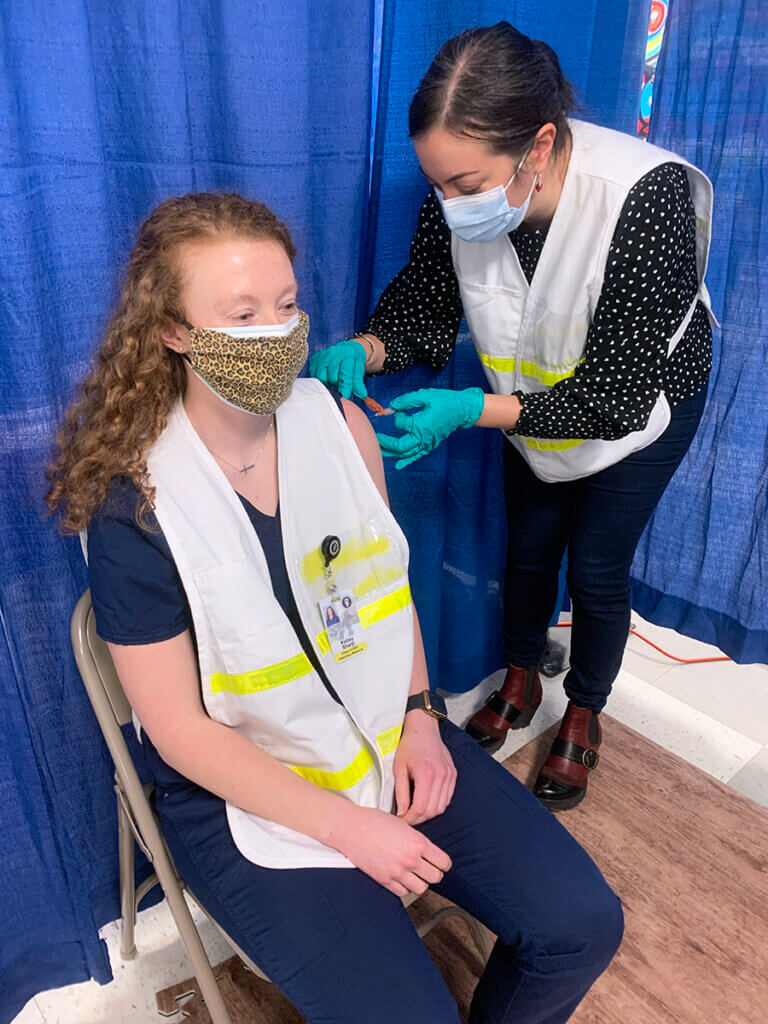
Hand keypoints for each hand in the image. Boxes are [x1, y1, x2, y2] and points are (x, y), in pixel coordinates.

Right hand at [308, 339, 367, 398]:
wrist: (345, 349)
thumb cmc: (352, 361)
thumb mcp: (359, 370)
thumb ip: (359, 383)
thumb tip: (362, 395)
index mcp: (347, 354)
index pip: (345, 373)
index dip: (345, 386)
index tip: (345, 395)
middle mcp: (333, 353)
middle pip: (332, 377)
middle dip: (337, 385)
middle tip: (340, 385)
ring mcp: (322, 356)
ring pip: (321, 378)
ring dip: (328, 383)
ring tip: (334, 381)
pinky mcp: (314, 359)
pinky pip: (314, 376)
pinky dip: (321, 380)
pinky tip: (327, 378)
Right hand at [336, 805, 451, 897]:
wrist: (351, 828)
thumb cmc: (374, 821)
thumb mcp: (403, 824)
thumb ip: (417, 839)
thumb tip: (427, 851)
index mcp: (418, 842)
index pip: (444, 862)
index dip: (444, 863)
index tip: (442, 864)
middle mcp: (410, 859)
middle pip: (436, 877)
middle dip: (434, 873)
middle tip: (429, 869)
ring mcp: (398, 872)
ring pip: (421, 888)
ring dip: (420, 882)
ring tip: (415, 875)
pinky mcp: (385, 880)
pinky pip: (403, 892)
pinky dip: (404, 887)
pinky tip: (401, 878)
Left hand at [376, 387, 484, 467]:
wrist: (463, 410)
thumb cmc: (445, 401)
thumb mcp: (424, 396)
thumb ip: (406, 400)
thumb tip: (391, 406)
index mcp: (420, 425)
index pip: (400, 423)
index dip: (397, 414)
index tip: (399, 407)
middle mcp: (423, 438)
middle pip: (399, 446)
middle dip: (384, 444)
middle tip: (372, 440)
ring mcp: (427, 444)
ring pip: (406, 453)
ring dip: (391, 454)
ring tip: (377, 453)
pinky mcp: (430, 445)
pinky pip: (416, 456)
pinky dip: (407, 461)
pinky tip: (398, 465)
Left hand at [394, 714, 456, 825]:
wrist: (424, 728)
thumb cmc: (409, 746)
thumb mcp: (399, 768)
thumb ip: (401, 793)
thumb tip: (401, 813)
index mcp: (426, 774)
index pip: (420, 807)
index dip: (410, 819)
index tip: (401, 820)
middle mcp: (441, 776)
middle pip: (432, 810)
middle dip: (418, 819)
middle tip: (406, 818)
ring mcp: (449, 775)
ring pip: (441, 807)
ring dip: (428, 813)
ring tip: (415, 811)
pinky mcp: (453, 774)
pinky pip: (447, 798)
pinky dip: (437, 804)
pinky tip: (426, 801)